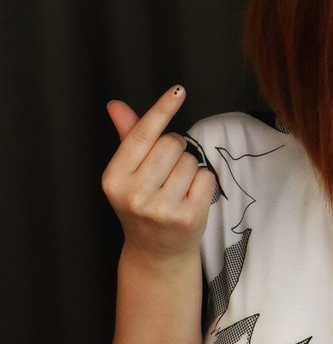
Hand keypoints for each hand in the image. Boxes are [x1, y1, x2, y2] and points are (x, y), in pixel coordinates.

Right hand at [101, 85, 214, 260]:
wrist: (156, 252)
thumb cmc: (144, 206)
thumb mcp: (128, 175)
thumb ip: (127, 138)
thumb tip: (116, 105)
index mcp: (115, 179)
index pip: (142, 135)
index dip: (162, 109)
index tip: (178, 90)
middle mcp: (135, 194)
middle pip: (171, 144)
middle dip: (175, 150)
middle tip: (167, 172)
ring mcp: (162, 209)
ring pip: (190, 160)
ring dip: (189, 168)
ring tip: (177, 189)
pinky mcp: (187, 218)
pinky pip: (206, 178)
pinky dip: (203, 183)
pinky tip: (190, 198)